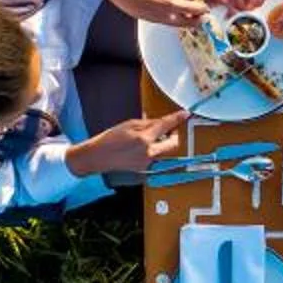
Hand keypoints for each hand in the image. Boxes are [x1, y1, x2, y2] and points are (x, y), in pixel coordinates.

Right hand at [64, 111, 184, 175]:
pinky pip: (156, 156)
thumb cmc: (110, 139)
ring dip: (163, 141)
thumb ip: (149, 123)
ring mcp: (147, 162)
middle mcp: (148, 153)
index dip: (177, 119)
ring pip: (165, 150)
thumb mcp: (130, 124)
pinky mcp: (145, 168)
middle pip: (173, 144)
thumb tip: (163, 121)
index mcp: (144, 139)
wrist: (98, 156)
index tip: (184, 114)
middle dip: (174, 134)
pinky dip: (155, 148)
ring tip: (150, 135)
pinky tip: (144, 144)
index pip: (166, 126)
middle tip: (170, 127)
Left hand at [94, 0, 206, 26]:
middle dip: (202, 7)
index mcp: (168, 18)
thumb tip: (188, 17)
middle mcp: (171, 4)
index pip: (193, 22)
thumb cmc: (137, 5)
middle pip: (199, 7)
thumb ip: (173, 19)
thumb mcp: (156, 18)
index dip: (200, 20)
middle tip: (199, 6)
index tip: (201, 18)